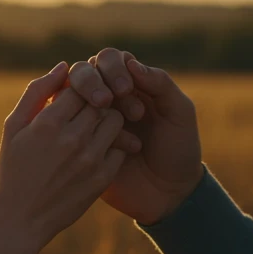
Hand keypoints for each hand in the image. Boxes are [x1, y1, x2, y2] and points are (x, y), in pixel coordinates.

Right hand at [0, 62, 134, 249]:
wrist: (20, 220)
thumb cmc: (13, 169)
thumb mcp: (14, 127)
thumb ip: (36, 93)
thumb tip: (63, 66)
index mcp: (48, 123)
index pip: (80, 85)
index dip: (81, 85)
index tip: (78, 92)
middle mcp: (72, 138)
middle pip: (100, 100)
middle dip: (97, 99)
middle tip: (90, 106)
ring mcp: (90, 159)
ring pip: (115, 120)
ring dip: (107, 119)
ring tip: (95, 125)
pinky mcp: (102, 178)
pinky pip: (119, 147)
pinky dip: (112, 144)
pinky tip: (98, 148)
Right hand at [68, 49, 203, 224]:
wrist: (171, 194)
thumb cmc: (179, 149)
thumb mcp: (179, 113)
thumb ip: (160, 84)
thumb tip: (130, 62)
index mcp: (132, 84)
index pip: (110, 59)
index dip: (112, 68)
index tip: (125, 89)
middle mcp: (109, 98)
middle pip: (83, 72)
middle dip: (91, 82)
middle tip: (108, 100)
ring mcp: (93, 122)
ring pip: (73, 99)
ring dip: (92, 109)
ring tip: (122, 128)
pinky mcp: (83, 146)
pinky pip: (73, 130)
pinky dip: (90, 134)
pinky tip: (119, 150)